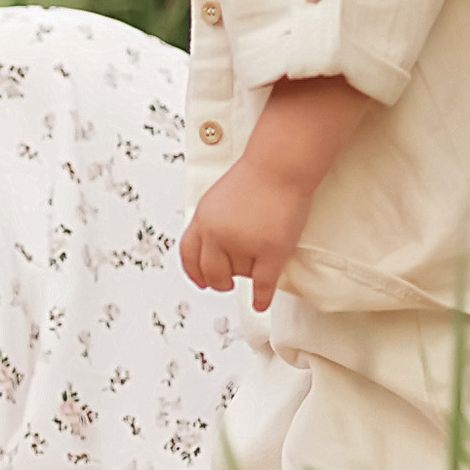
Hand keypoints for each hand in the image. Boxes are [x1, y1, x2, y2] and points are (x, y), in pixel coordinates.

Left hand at [181, 158, 314, 306]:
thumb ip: (209, 223)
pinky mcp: (270, 251)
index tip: (200, 281)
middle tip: (227, 283)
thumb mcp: (216, 199)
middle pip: (211, 272)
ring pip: (242, 274)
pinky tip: (260, 303)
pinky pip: (262, 284)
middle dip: (219, 281)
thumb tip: (208, 248)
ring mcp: (244, 243)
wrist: (281, 166)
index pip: (188, 255)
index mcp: (202, 219)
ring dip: (250, 272)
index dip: (194, 272)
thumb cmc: (256, 176)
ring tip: (260, 255)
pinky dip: (260, 298)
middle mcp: (218, 234)